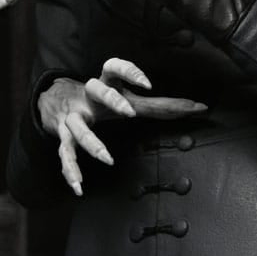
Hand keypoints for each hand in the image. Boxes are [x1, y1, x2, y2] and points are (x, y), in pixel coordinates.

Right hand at [39, 57, 206, 195]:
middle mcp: (87, 97)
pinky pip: (64, 154)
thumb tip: (201, 107)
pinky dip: (70, 172)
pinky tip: (79, 188)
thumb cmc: (102, 101)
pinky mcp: (62, 136)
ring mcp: (72, 117)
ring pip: (77, 127)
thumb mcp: (128, 100)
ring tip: (107, 159)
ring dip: (91, 142)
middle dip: (111, 99)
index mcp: (105, 83)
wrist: (54, 100)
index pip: (113, 67)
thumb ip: (162, 105)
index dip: (129, 71)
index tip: (148, 84)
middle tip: (129, 113)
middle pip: (94, 89)